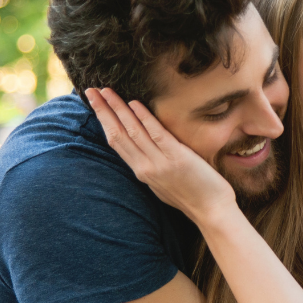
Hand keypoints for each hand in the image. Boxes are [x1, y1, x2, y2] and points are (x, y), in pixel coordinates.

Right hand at [85, 88, 235, 224]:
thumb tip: (147, 152)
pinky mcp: (176, 159)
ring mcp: (159, 163)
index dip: (104, 122)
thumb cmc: (193, 197)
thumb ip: (153, 167)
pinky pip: (156, 135)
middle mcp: (145, 168)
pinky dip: (144, 119)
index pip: (117, 143)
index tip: (95, 104)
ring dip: (117, 109)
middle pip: (117, 134)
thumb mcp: (164, 183)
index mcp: (142, 172)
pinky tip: (134, 104)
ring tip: (106, 91)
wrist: (212, 212)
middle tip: (90, 90)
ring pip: (132, 132)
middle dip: (102, 111)